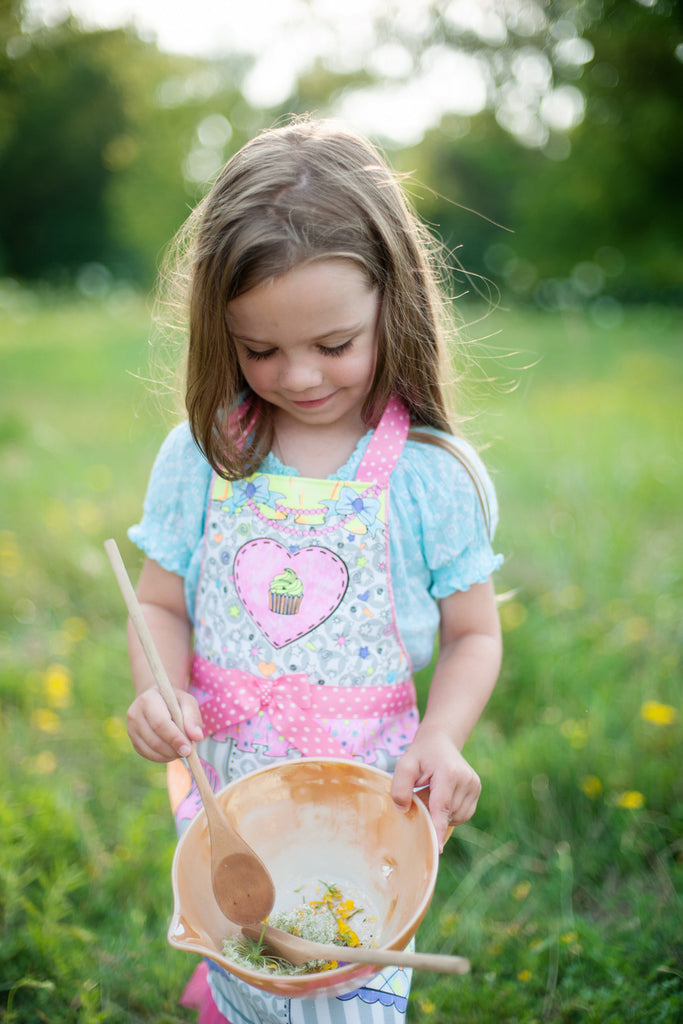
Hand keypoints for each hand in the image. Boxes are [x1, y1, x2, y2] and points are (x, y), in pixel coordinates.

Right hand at [126, 687, 203, 762]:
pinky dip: (163, 757)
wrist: (158, 701)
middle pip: (154, 739)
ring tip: (182, 750)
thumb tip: (197, 737)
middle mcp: (135, 714)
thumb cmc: (175, 702)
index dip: (174, 738)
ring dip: (169, 755)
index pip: (160, 723)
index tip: (188, 749)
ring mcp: (131, 729)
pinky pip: (148, 755)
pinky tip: (172, 751)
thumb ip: (193, 717)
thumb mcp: (188, 702)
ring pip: (151, 750)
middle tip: (188, 752)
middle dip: (173, 749)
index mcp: (148, 699)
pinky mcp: (133, 741)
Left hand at [391, 728, 481, 850]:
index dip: (438, 827)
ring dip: (441, 813)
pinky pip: (462, 814)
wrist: (440, 741)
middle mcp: (467, 780)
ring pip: (456, 816)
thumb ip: (400, 787)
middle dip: (432, 813)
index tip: (437, 848)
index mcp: (449, 772)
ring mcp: (475, 785)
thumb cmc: (421, 754)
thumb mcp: (404, 764)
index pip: (442, 806)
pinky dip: (449, 812)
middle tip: (421, 793)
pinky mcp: (477, 790)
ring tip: (432, 792)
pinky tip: (442, 798)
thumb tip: (404, 810)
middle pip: (447, 813)